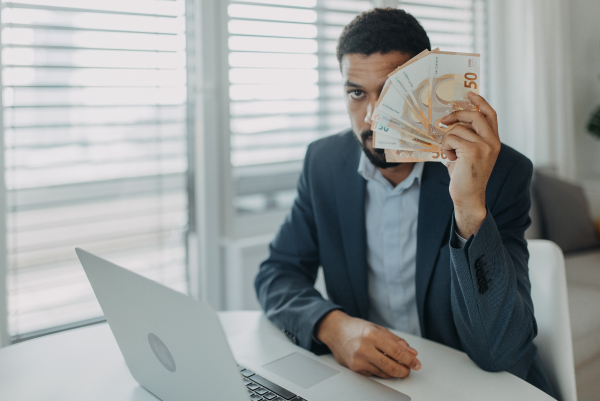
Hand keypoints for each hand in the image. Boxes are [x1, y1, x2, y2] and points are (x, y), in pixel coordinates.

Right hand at [316, 310, 420, 378]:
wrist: (335, 331)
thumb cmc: (356, 328)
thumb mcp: (378, 328)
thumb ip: (396, 340)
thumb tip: (411, 352)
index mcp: (372, 335)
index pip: (396, 351)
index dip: (409, 359)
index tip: (416, 363)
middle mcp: (364, 348)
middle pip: (391, 366)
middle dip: (404, 370)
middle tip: (409, 369)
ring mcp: (358, 360)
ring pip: (384, 373)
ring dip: (394, 372)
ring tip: (398, 366)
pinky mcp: (355, 369)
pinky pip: (374, 374)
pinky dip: (382, 371)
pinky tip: (383, 365)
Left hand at [440, 92, 500, 237]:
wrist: (468, 196)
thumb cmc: (465, 176)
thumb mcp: (468, 153)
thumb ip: (467, 137)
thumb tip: (452, 121)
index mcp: (494, 140)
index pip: (490, 114)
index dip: (480, 102)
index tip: (469, 93)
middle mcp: (492, 141)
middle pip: (474, 115)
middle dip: (456, 115)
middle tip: (443, 121)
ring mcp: (484, 146)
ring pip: (458, 129)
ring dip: (447, 140)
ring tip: (449, 154)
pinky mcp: (473, 151)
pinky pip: (451, 138)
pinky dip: (445, 147)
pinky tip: (449, 158)